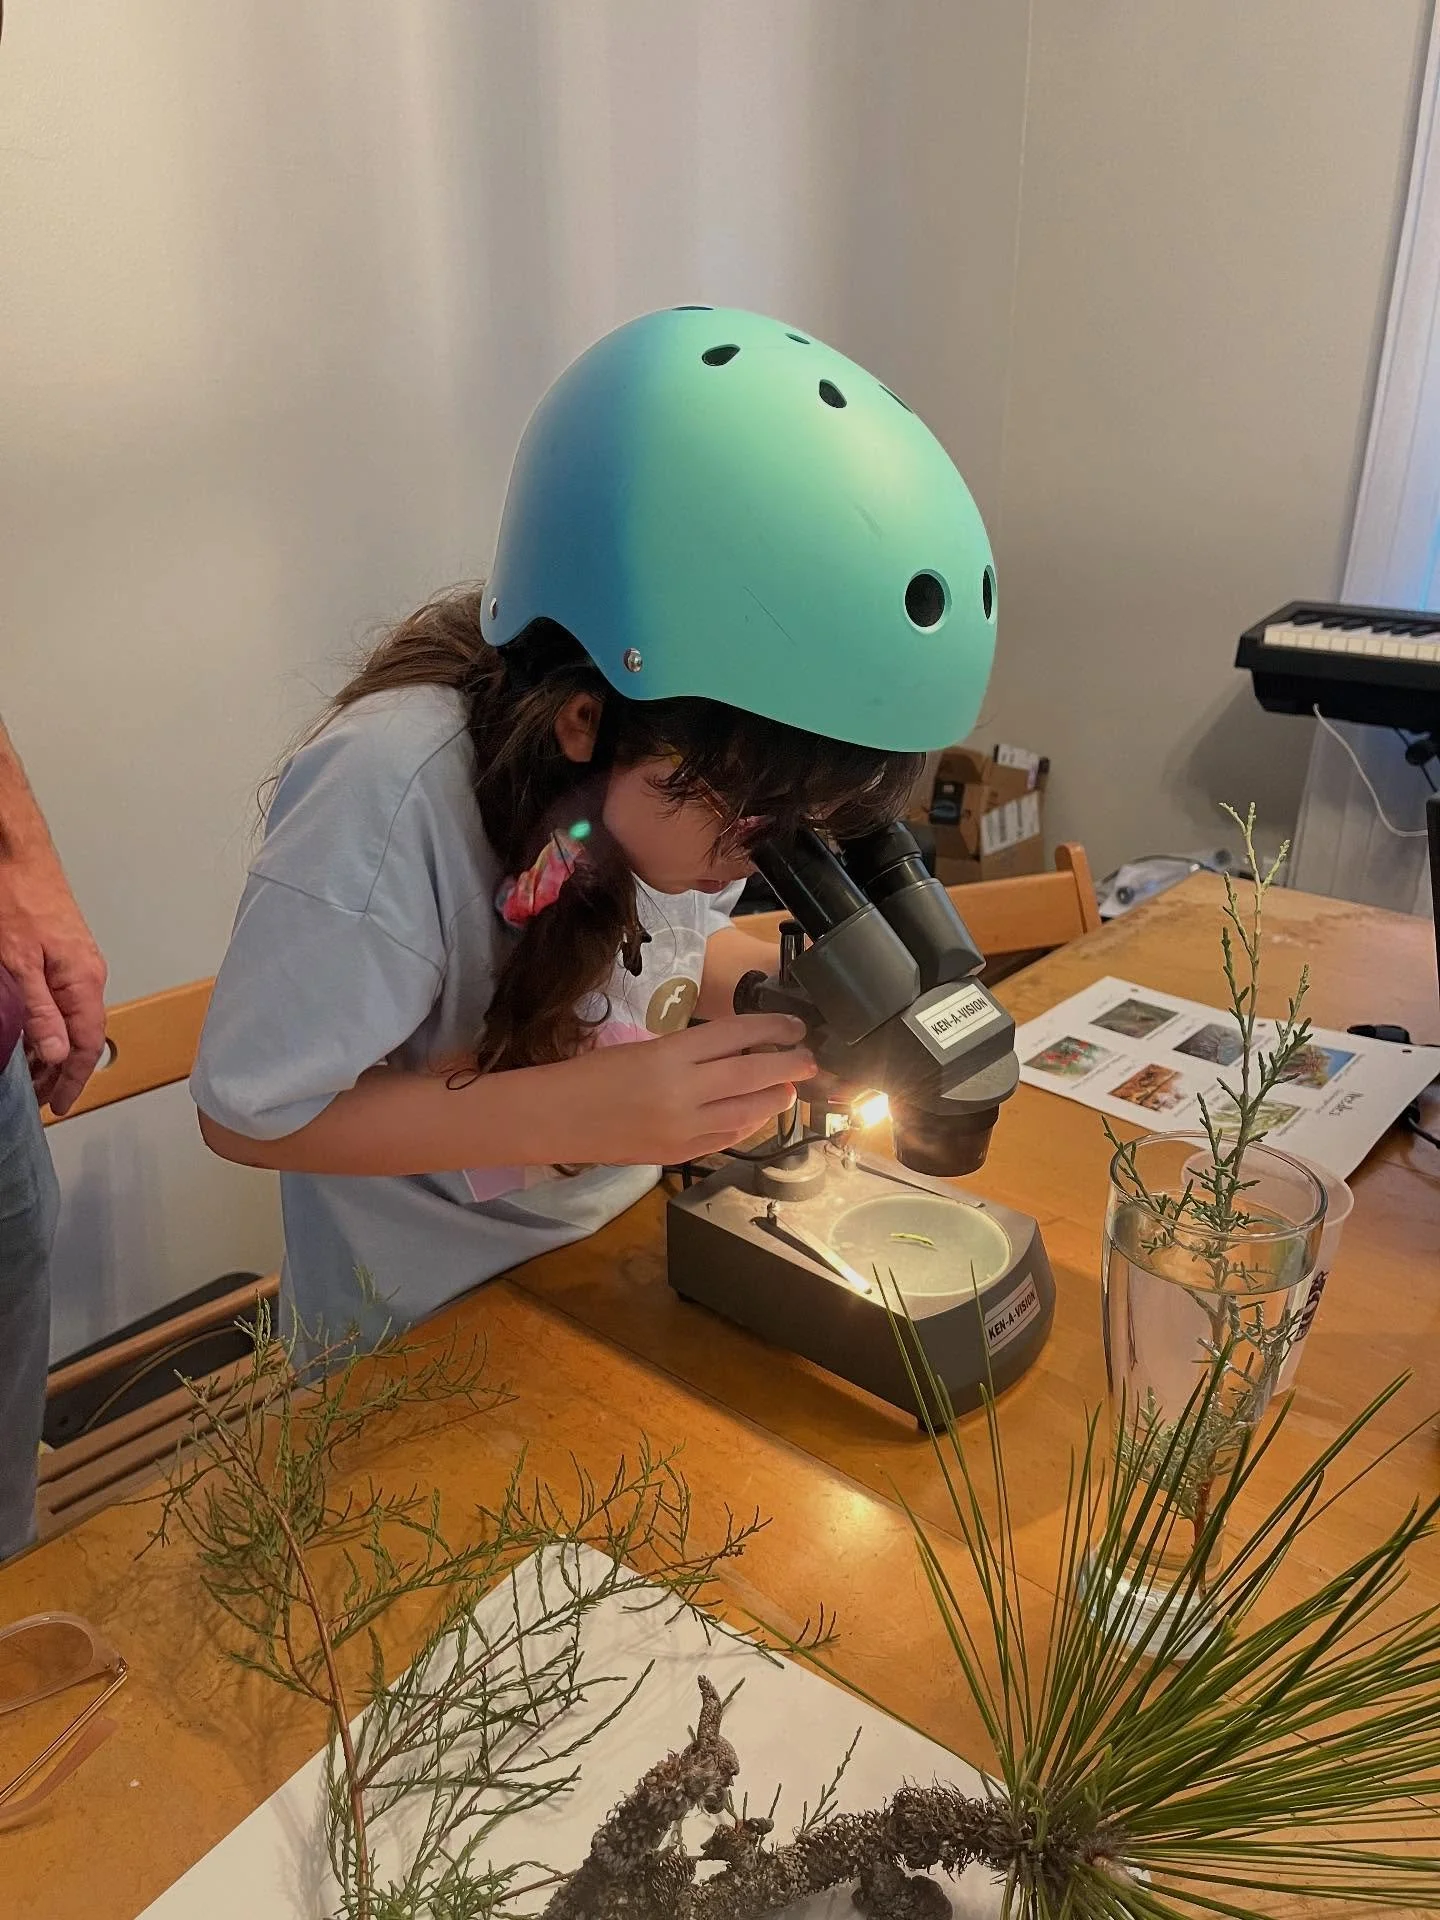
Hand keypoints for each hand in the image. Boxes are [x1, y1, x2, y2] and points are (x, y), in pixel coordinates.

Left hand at [0, 846, 106, 1114]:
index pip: (87, 1043)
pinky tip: (30, 1033)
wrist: (17, 854)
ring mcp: (78, 963)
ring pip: (72, 1019)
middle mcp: (88, 973)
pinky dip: (50, 1025)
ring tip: (29, 1073)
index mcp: (83, 980)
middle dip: (59, 1071)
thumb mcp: (18, 965)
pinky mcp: (64, 953)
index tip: (57, 1106)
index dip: (72, 1079)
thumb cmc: (16, 899)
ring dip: (52, 1049)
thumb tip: (56, 1053)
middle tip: (36, 1097)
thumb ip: (41, 1012)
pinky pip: (64, 1001)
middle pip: (82, 1035)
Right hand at [551, 1014, 816, 1164]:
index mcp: (670, 1054)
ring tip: (788, 1088)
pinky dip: (747, 1123)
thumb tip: (738, 1050)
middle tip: (808, 1059)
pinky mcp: (679, 1155)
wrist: (555, 1118)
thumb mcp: (644, 1048)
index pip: (737, 1035)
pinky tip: (755, 1114)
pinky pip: (727, 1137)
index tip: (794, 1028)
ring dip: (775, 1099)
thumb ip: (691, 1052)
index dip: (773, 1030)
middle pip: (754, 1075)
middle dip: (790, 1065)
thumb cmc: (590, 1075)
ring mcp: (684, 1128)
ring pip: (749, 1112)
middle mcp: (682, 1092)